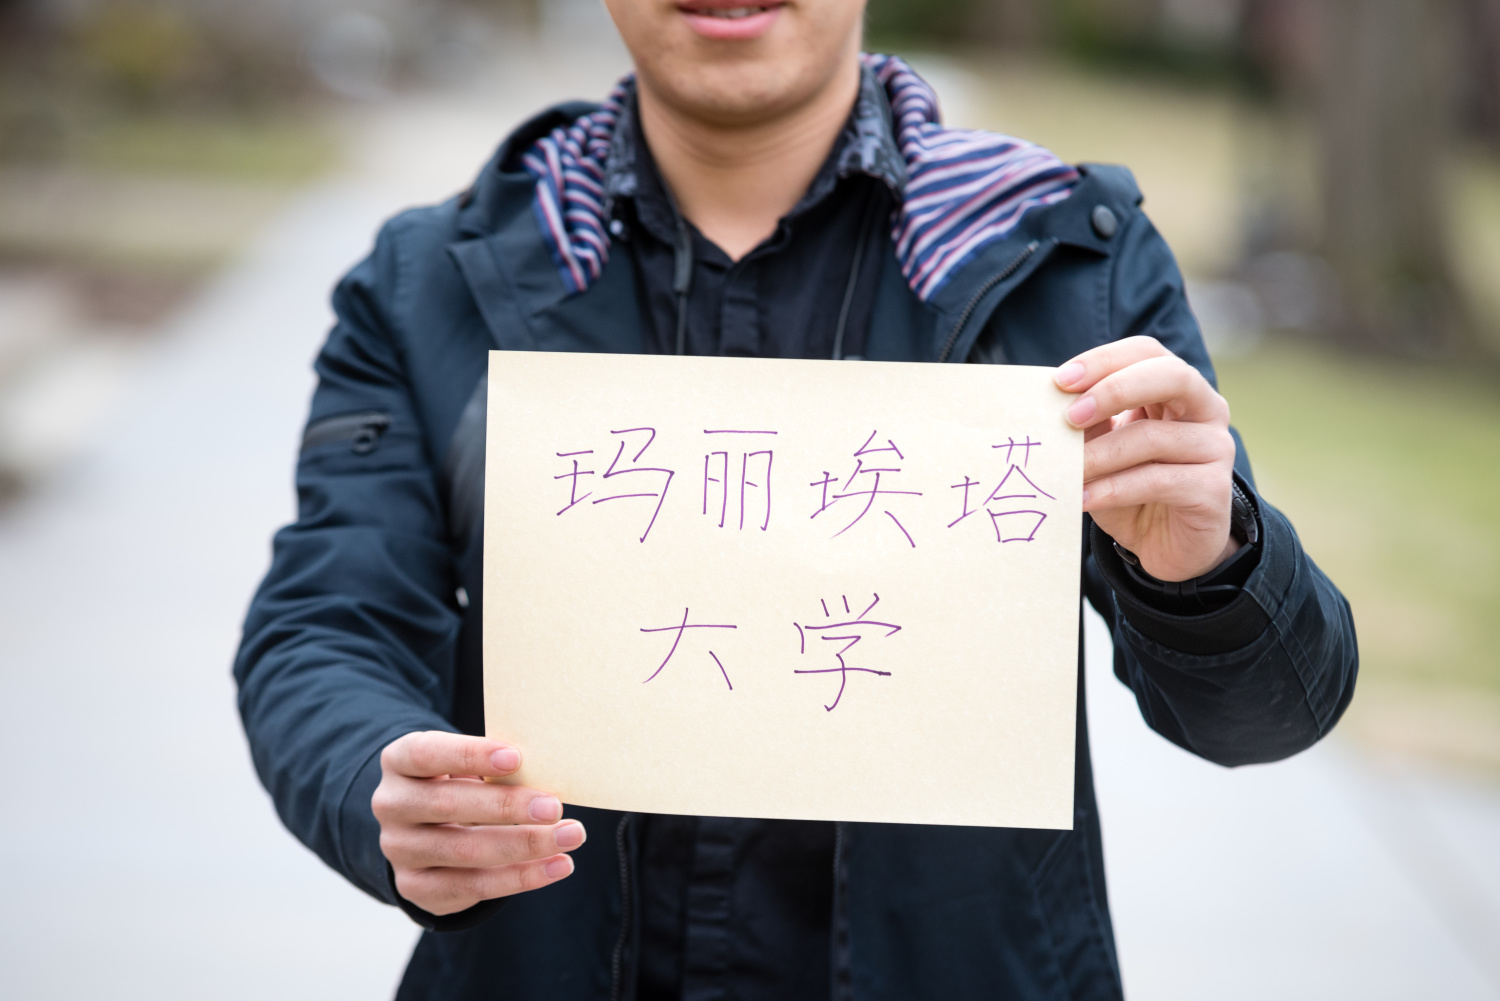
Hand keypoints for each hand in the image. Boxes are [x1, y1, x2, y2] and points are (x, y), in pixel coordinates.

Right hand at [373, 731, 583, 915]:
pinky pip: (472, 886)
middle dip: (506, 807)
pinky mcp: (415, 887)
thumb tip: (550, 770)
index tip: (516, 758)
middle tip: (555, 807)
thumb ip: (495, 765)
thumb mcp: (465, 763)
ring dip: (524, 845)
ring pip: (464, 851)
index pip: (427, 754)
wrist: (421, 828)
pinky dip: (521, 876)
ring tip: (570, 836)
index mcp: (400, 761)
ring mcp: (398, 849)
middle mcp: (391, 804)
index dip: (470, 755)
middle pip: (447, 805)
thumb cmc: (458, 781)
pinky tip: (558, 866)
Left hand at [1055, 336, 1237, 581]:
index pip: (1147, 352)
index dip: (1106, 360)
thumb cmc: (1130, 490)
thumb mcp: (1101, 452)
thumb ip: (1087, 424)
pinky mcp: (1214, 491)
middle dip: (1114, 389)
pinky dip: (1112, 489)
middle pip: (1171, 376)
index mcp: (1177, 390)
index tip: (1060, 381)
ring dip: (1100, 454)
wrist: (1166, 548)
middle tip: (1070, 416)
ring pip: (1154, 437)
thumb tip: (1050, 403)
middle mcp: (1206, 411)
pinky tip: (1082, 498)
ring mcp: (1216, 449)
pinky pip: (1158, 481)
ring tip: (1064, 471)